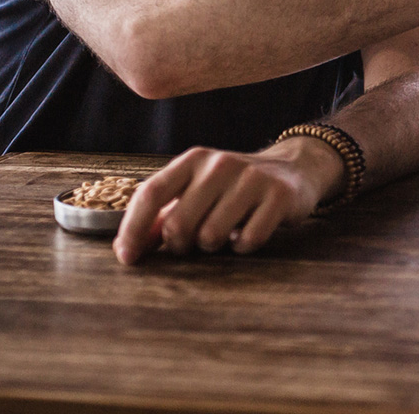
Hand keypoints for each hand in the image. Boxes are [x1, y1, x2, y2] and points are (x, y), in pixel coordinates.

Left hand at [114, 137, 341, 263]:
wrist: (293, 170)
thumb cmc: (234, 187)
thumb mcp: (197, 190)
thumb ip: (162, 215)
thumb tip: (125, 249)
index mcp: (194, 160)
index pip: (151, 193)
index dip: (133, 229)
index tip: (127, 258)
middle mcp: (220, 164)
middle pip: (178, 224)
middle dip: (180, 245)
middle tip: (194, 243)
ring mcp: (252, 178)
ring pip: (211, 236)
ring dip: (214, 246)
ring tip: (226, 232)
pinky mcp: (279, 196)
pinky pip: (247, 241)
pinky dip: (243, 245)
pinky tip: (248, 231)